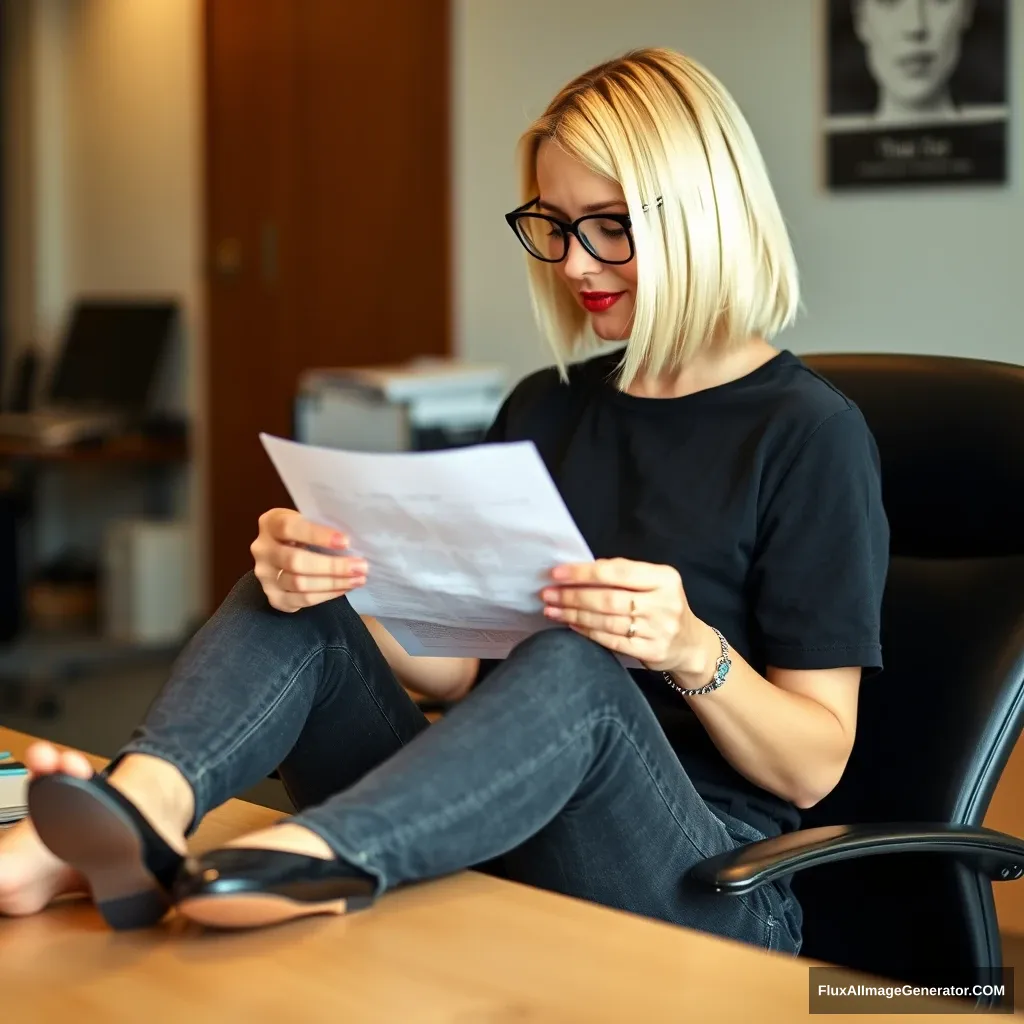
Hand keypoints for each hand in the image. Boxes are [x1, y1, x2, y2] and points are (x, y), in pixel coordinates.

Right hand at [250, 509, 367, 612]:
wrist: (283, 554)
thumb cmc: (303, 533)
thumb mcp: (307, 520)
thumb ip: (321, 525)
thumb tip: (356, 539)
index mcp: (270, 523)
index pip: (289, 528)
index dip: (317, 535)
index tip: (345, 542)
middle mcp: (262, 549)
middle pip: (295, 561)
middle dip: (333, 566)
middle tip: (361, 566)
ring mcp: (265, 576)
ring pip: (299, 583)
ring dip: (334, 582)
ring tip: (358, 579)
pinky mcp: (274, 596)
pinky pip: (302, 600)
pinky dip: (326, 595)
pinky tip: (344, 588)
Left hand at [541, 557, 713, 676]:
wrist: (690, 643)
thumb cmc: (662, 606)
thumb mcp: (653, 583)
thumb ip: (623, 576)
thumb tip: (578, 572)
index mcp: (665, 577)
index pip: (617, 572)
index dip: (583, 573)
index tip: (557, 574)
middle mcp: (665, 603)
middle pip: (608, 598)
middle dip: (573, 596)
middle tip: (547, 594)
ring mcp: (659, 629)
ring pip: (607, 621)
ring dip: (574, 615)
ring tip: (552, 609)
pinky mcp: (651, 651)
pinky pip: (611, 640)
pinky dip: (587, 632)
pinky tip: (571, 625)